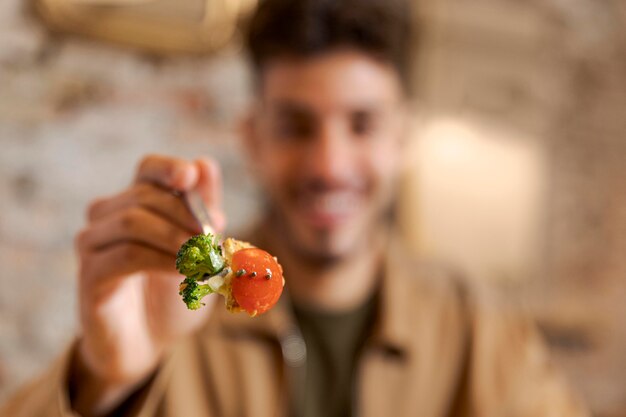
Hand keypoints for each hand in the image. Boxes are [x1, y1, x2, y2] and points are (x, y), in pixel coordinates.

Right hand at [71, 155, 224, 414]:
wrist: (150, 342)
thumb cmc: (173, 291)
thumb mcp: (198, 250)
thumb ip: (203, 210)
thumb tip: (204, 163)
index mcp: (136, 203)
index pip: (148, 169)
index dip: (169, 168)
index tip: (190, 178)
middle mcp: (107, 217)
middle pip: (144, 196)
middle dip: (186, 213)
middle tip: (216, 236)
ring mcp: (93, 245)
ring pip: (132, 222)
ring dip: (176, 238)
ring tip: (205, 259)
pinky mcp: (90, 276)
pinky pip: (125, 256)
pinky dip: (162, 261)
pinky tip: (187, 273)